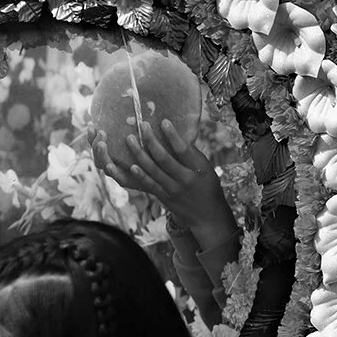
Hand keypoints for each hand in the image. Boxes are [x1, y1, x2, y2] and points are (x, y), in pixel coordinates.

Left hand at [95, 120, 232, 241]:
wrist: (207, 215)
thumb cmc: (207, 185)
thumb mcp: (205, 167)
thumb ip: (191, 154)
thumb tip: (173, 134)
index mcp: (198, 168)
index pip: (183, 149)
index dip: (172, 135)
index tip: (163, 121)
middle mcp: (185, 179)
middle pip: (164, 158)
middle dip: (151, 141)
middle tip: (142, 126)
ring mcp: (173, 190)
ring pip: (153, 170)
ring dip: (139, 154)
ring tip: (130, 140)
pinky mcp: (164, 198)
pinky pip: (150, 185)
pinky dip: (140, 175)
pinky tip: (132, 166)